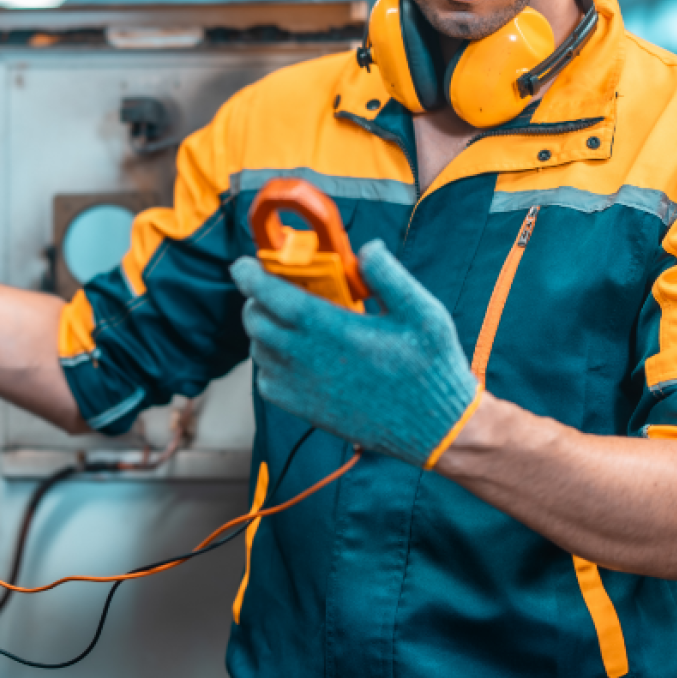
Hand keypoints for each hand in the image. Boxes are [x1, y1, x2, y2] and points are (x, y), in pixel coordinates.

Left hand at [230, 241, 480, 468]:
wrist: (434, 428)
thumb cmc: (430, 367)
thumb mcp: (424, 313)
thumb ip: (390, 276)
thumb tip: (365, 249)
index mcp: (336, 331)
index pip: (275, 298)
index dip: (251, 278)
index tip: (241, 265)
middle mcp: (311, 360)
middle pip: (256, 322)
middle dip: (255, 299)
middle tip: (273, 288)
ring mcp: (304, 388)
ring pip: (259, 350)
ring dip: (263, 329)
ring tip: (287, 318)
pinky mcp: (305, 409)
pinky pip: (266, 381)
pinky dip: (269, 362)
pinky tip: (294, 352)